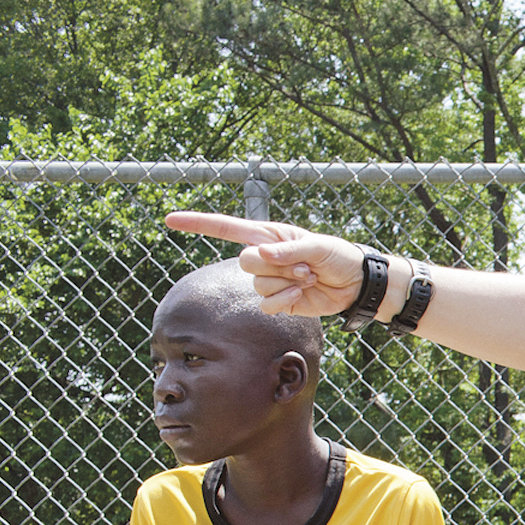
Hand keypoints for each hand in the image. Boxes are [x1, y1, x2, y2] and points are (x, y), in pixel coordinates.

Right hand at [164, 212, 369, 318]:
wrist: (354, 284)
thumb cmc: (336, 256)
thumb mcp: (316, 246)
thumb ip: (288, 250)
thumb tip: (261, 254)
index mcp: (267, 236)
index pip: (225, 228)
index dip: (197, 223)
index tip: (169, 219)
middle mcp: (263, 257)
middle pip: (244, 262)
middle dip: (275, 266)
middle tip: (304, 267)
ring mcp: (269, 280)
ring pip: (257, 285)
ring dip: (286, 283)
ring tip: (308, 278)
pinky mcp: (278, 301)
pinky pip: (266, 304)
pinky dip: (284, 300)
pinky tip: (301, 294)